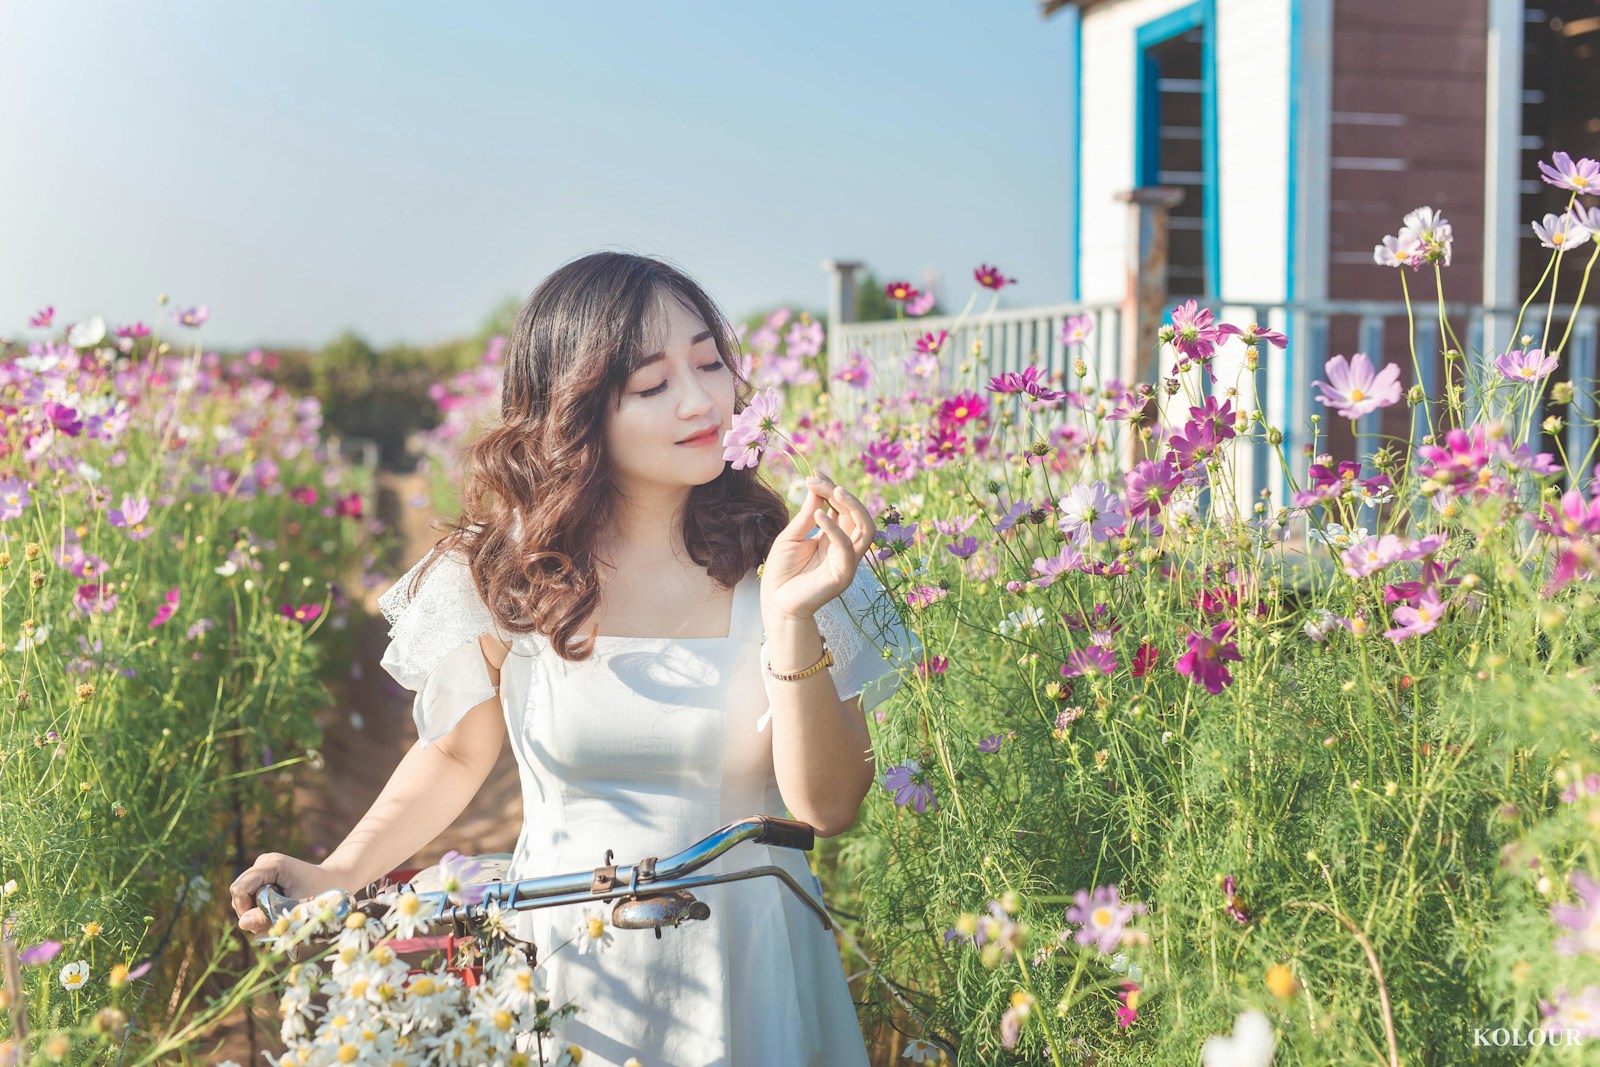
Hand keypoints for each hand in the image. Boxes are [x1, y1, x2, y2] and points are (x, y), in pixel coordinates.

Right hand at [230, 853, 350, 935]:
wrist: (333, 881)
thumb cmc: (320, 894)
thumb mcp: (295, 909)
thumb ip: (269, 917)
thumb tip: (242, 924)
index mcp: (270, 864)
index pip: (239, 889)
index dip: (244, 909)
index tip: (262, 922)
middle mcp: (262, 863)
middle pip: (239, 895)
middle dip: (253, 913)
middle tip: (276, 919)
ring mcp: (262, 870)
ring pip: (244, 899)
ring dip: (259, 913)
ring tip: (282, 913)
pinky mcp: (263, 878)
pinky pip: (251, 899)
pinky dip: (263, 910)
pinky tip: (280, 910)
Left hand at [761, 471, 874, 621]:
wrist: (775, 604)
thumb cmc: (781, 572)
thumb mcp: (792, 536)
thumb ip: (806, 514)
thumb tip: (816, 486)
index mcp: (834, 539)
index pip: (842, 509)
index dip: (831, 489)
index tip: (815, 473)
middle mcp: (845, 548)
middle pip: (856, 514)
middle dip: (840, 493)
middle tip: (817, 479)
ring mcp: (847, 562)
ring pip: (865, 528)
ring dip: (851, 506)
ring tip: (833, 490)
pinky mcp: (843, 575)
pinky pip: (847, 547)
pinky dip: (835, 528)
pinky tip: (818, 513)